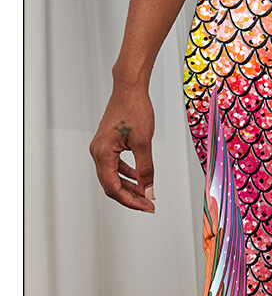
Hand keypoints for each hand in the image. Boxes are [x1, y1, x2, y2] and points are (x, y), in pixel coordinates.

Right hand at [90, 85, 155, 212]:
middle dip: (131, 196)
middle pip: (111, 185)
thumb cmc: (133, 108)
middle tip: (148, 204)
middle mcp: (98, 151)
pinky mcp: (108, 144)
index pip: (113, 187)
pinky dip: (127, 174)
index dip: (130, 200)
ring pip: (113, 176)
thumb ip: (146, 170)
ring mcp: (102, 148)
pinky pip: (115, 165)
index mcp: (102, 153)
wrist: (129, 89)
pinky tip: (139, 177)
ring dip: (130, 187)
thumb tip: (148, 191)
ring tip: (146, 193)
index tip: (146, 206)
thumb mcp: (143, 143)